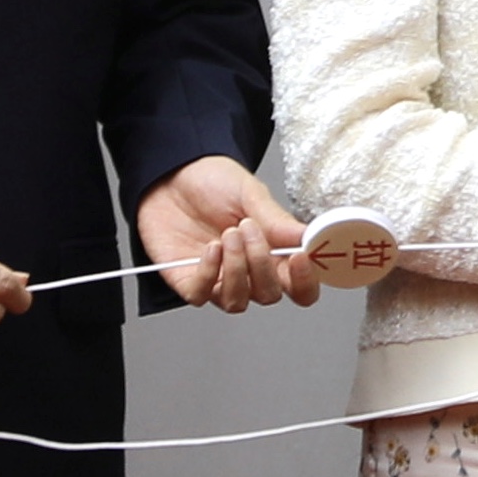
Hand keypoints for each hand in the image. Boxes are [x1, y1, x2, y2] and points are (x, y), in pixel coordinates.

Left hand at [137, 157, 316, 310]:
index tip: (299, 256)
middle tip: (250, 230)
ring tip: (228, 235)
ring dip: (236, 269)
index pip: (300, 286)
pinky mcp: (188, 282)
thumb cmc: (211, 183)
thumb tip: (307, 237)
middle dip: (262, 265)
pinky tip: (211, 248)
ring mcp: (218, 280)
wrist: (169, 176)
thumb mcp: (250, 194)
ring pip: (238, 301)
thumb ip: (278, 221)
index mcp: (273, 253)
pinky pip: (202, 295)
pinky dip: (209, 272)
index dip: (305, 281)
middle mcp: (248, 272)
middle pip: (270, 295)